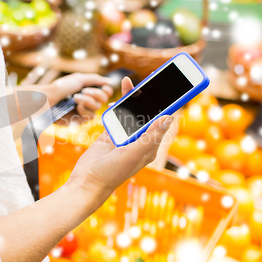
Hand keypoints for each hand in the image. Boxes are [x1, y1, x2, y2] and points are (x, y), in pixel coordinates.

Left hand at [49, 73, 113, 117]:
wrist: (49, 99)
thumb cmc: (61, 87)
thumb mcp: (79, 79)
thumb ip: (95, 79)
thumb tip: (109, 81)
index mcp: (89, 90)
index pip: (106, 92)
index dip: (107, 90)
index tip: (103, 87)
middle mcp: (89, 100)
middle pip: (104, 100)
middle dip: (96, 94)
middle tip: (84, 90)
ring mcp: (85, 110)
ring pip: (97, 108)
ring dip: (88, 101)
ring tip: (76, 98)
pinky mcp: (80, 120)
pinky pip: (90, 116)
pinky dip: (84, 110)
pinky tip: (77, 107)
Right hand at [67, 77, 173, 202]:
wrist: (86, 181)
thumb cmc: (112, 173)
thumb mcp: (133, 154)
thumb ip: (150, 136)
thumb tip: (168, 117)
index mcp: (150, 146)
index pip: (163, 122)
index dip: (169, 106)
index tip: (175, 91)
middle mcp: (140, 140)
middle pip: (148, 114)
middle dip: (150, 98)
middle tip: (152, 80)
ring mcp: (125, 136)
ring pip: (132, 112)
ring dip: (131, 98)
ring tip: (130, 83)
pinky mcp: (111, 133)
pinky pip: (117, 115)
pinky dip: (117, 105)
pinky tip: (117, 96)